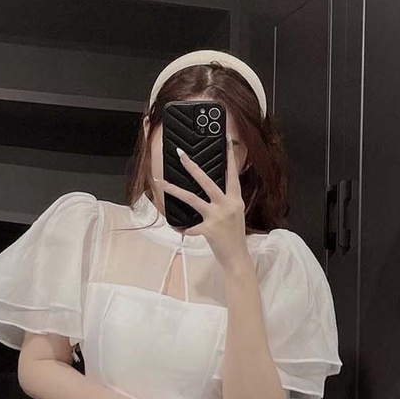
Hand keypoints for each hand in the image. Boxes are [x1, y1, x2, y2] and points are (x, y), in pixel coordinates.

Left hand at [157, 130, 249, 269]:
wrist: (237, 258)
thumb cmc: (234, 237)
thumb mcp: (235, 214)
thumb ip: (226, 201)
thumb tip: (212, 191)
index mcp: (235, 200)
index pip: (232, 174)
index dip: (230, 156)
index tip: (226, 140)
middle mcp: (227, 205)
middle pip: (207, 181)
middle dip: (192, 166)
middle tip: (181, 154)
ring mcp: (217, 217)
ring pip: (192, 198)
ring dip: (175, 190)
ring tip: (162, 182)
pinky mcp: (208, 229)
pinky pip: (189, 227)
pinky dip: (181, 228)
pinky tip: (176, 227)